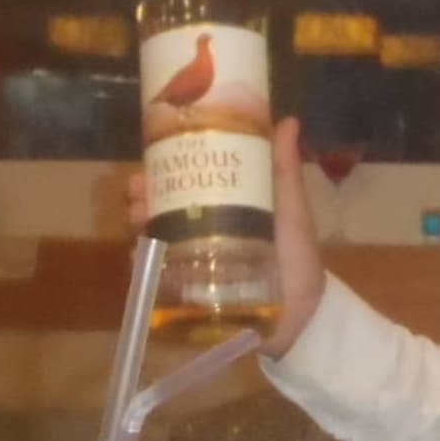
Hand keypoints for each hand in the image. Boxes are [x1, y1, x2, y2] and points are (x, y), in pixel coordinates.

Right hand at [124, 117, 325, 358]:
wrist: (303, 320)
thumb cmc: (299, 262)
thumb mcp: (291, 212)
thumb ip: (285, 171)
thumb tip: (287, 120)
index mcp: (224, 211)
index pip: (185, 183)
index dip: (163, 168)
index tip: (152, 154)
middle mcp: (201, 235)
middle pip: (159, 209)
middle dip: (142, 196)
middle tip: (137, 189)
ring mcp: (189, 266)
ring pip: (151, 239)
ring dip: (137, 226)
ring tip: (136, 219)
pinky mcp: (184, 297)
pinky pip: (153, 279)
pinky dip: (141, 267)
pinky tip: (138, 257)